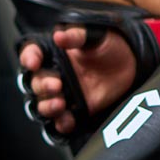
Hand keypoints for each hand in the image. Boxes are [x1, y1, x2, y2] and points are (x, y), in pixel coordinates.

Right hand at [17, 26, 137, 135]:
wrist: (131, 66)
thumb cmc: (110, 47)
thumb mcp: (96, 36)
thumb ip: (77, 36)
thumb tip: (59, 36)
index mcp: (52, 53)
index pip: (31, 53)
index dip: (28, 58)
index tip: (34, 62)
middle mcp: (51, 75)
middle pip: (34, 83)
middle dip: (41, 85)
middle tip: (56, 85)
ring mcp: (61, 94)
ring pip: (42, 104)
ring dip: (46, 106)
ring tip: (60, 103)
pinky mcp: (73, 111)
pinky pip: (60, 121)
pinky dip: (61, 123)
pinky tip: (68, 120)